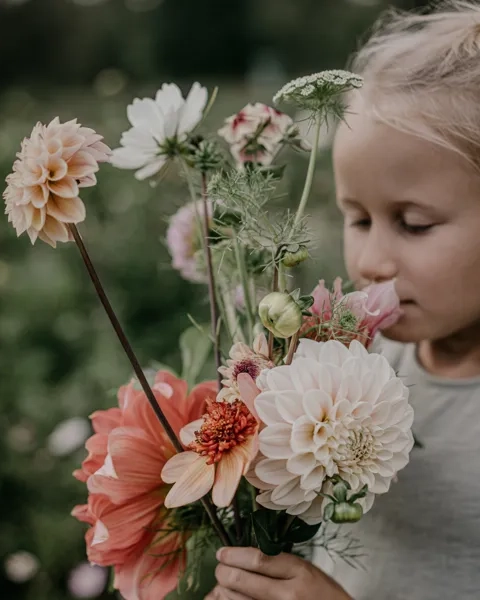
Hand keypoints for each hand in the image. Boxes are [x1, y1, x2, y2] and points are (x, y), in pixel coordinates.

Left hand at [205, 546, 352, 599]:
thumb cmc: (323, 593)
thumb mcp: (305, 569)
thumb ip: (278, 563)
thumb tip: (243, 558)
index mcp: (299, 571)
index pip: (258, 559)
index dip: (235, 555)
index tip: (222, 552)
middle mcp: (288, 594)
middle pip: (244, 580)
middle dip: (224, 572)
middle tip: (220, 568)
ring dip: (225, 590)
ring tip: (223, 585)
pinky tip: (227, 598)